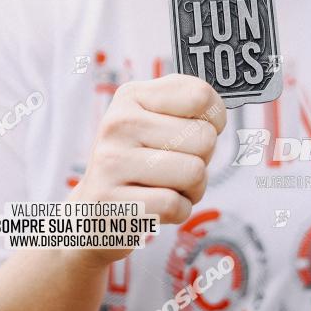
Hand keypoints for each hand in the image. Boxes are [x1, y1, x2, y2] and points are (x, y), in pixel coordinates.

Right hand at [69, 74, 225, 263]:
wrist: (91, 214)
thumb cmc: (138, 164)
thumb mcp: (154, 123)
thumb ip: (188, 108)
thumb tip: (219, 112)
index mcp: (132, 96)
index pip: (200, 96)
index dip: (214, 119)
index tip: (197, 130)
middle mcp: (118, 123)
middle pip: (204, 138)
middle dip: (202, 160)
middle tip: (175, 166)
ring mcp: (111, 162)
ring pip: (194, 172)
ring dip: (192, 189)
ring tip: (166, 187)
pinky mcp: (110, 202)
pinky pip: (175, 205)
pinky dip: (177, 211)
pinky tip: (155, 206)